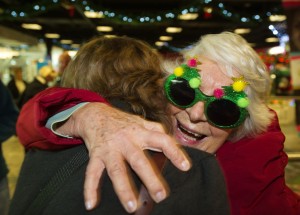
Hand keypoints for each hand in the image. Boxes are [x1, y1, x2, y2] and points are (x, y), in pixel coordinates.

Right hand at [57, 102, 190, 212]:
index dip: (174, 152)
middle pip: (139, 160)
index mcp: (141, 132)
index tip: (185, 167)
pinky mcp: (96, 155)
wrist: (95, 114)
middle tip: (161, 196)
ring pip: (117, 170)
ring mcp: (110, 149)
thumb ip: (157, 130)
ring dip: (124, 189)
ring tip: (132, 207)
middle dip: (150, 178)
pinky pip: (92, 173)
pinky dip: (90, 189)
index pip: (161, 140)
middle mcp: (126, 141)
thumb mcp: (141, 122)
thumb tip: (176, 143)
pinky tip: (91, 204)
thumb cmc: (123, 122)